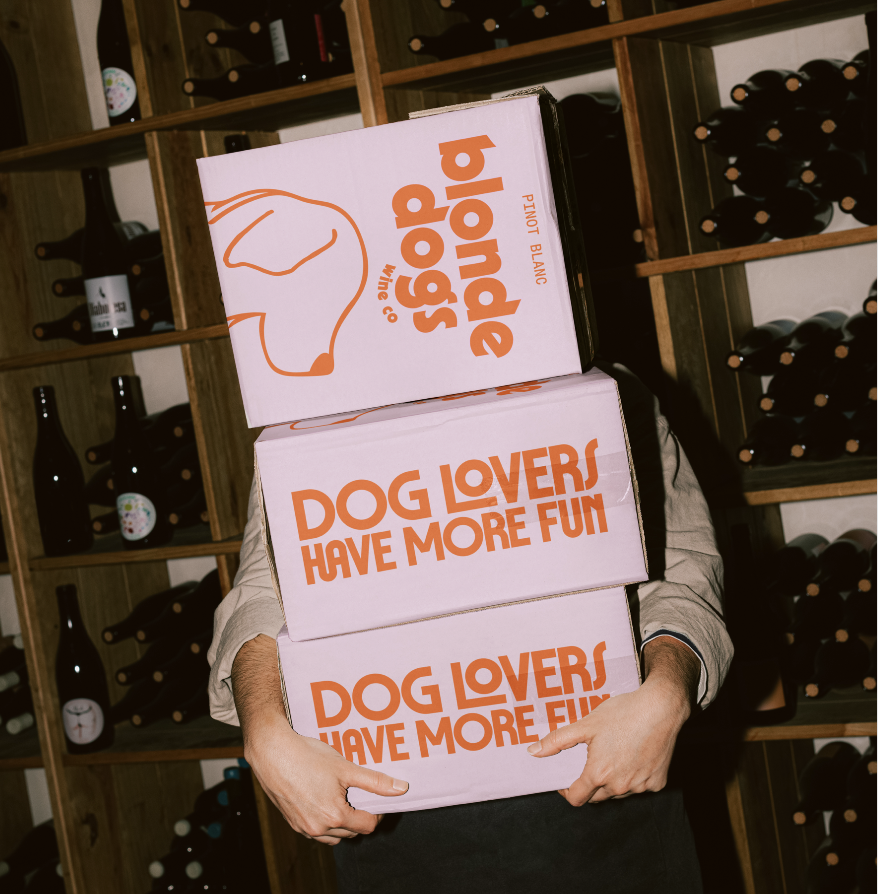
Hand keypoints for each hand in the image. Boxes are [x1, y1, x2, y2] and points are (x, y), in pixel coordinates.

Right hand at [233, 635, 408, 844]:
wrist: (272, 753)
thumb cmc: (308, 757)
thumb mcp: (345, 767)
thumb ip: (374, 781)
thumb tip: (400, 789)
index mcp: (335, 816)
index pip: (368, 826)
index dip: (377, 811)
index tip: (376, 796)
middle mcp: (318, 828)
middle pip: (351, 831)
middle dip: (360, 814)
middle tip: (360, 792)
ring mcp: (304, 827)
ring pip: (334, 834)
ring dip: (343, 821)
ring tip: (343, 794)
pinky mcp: (292, 822)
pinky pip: (317, 830)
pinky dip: (326, 820)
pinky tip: (324, 797)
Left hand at [527, 636, 698, 805]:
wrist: (661, 708)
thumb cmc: (622, 713)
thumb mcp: (586, 724)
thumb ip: (557, 740)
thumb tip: (533, 752)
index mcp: (599, 774)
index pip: (576, 798)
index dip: (567, 790)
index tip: (566, 779)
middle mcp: (620, 786)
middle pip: (597, 796)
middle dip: (589, 783)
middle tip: (591, 760)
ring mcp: (640, 787)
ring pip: (619, 792)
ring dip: (612, 781)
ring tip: (613, 754)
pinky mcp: (657, 783)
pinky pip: (640, 786)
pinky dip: (634, 776)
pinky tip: (633, 755)